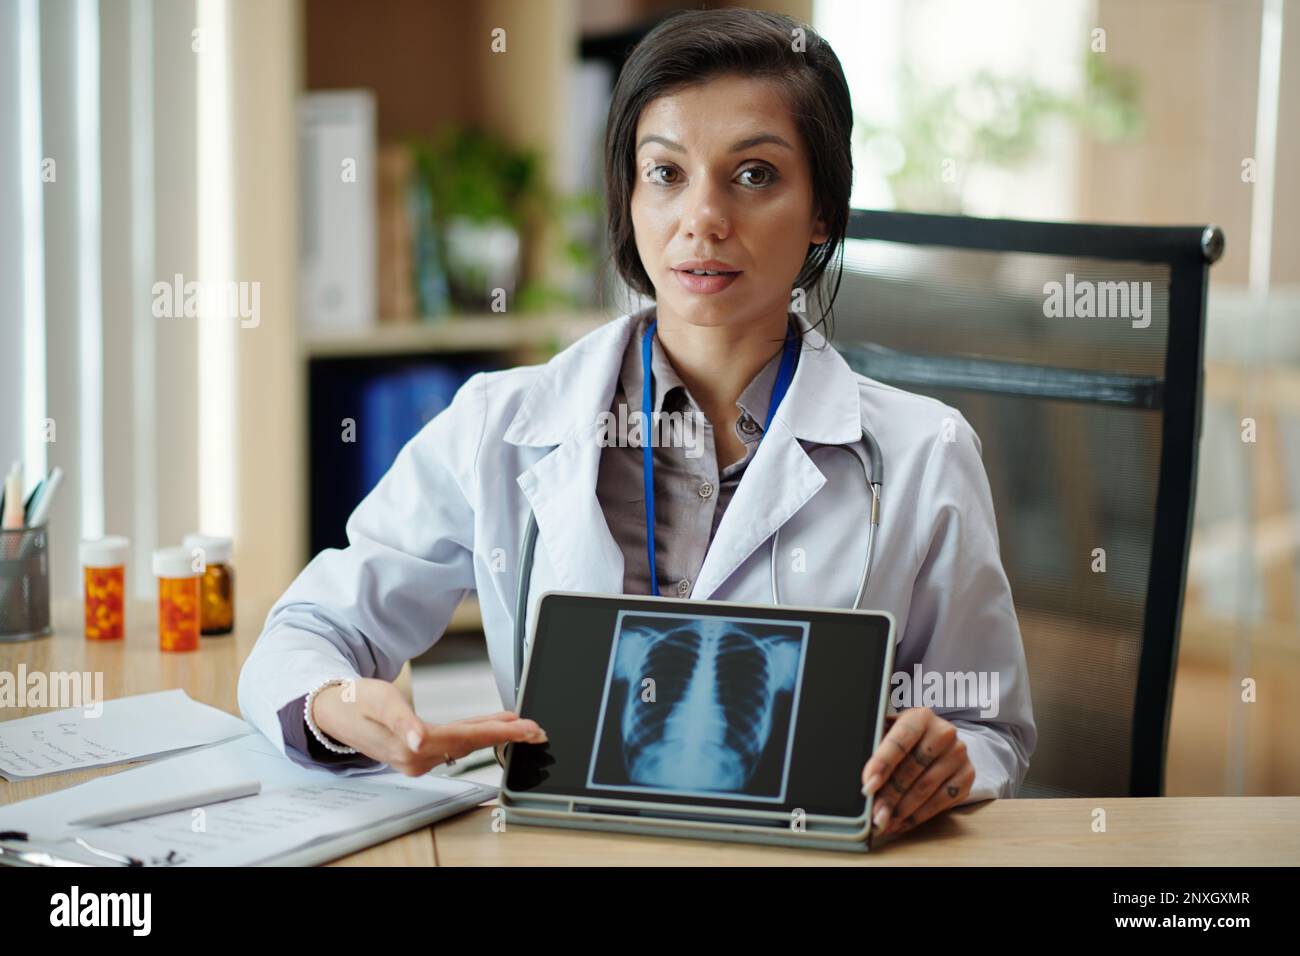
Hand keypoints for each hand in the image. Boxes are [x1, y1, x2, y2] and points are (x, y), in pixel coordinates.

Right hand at [312, 677, 546, 775]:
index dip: (499, 733)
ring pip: (465, 744)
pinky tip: (490, 727)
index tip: (526, 729)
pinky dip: (476, 734)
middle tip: (537, 731)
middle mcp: (419, 758)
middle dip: (506, 737)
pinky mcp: (418, 751)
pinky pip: (454, 743)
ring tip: (522, 727)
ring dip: (494, 735)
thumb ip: (402, 722)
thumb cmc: (356, 701)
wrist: (335, 710)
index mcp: (413, 747)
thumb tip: (420, 740)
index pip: (466, 739)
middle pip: (471, 744)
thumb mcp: (379, 702)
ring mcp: (418, 757)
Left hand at [860, 708, 973, 838]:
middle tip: (873, 814)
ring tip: (883, 823)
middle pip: (912, 769)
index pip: (899, 742)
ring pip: (926, 788)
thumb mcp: (890, 732)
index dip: (882, 765)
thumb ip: (876, 745)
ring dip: (902, 810)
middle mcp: (944, 733)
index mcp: (920, 717)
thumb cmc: (906, 739)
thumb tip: (858, 773)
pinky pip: (941, 802)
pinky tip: (901, 823)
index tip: (867, 786)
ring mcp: (958, 755)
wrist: (941, 742)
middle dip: (889, 795)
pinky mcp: (967, 776)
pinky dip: (918, 816)